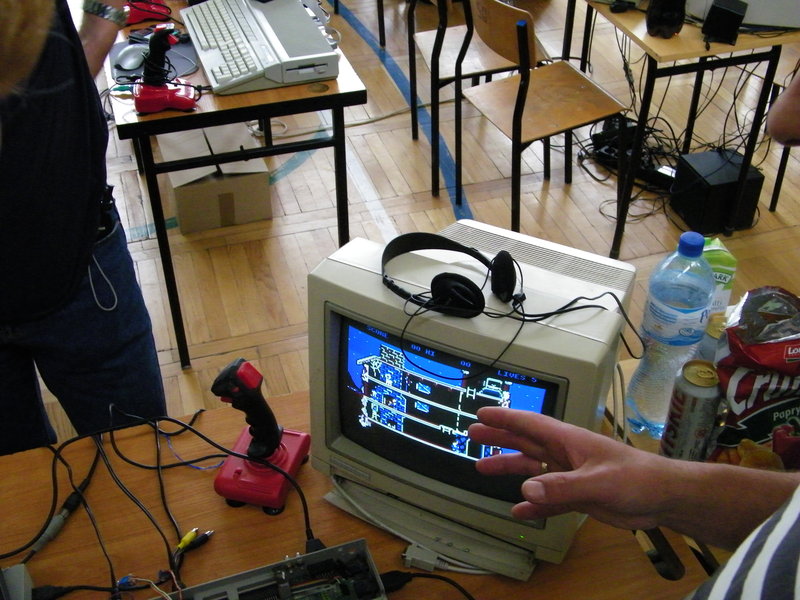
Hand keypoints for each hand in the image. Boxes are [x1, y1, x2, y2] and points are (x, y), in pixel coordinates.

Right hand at [468, 407, 672, 531]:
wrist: (661, 498)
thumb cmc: (636, 478)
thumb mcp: (597, 481)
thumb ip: (562, 487)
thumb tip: (526, 490)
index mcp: (568, 441)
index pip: (531, 424)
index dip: (506, 418)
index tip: (483, 414)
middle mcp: (566, 454)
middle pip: (526, 442)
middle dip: (500, 437)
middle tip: (474, 434)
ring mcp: (571, 474)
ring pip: (533, 468)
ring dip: (510, 467)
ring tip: (483, 467)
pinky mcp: (578, 495)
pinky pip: (548, 498)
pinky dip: (533, 503)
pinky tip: (519, 511)